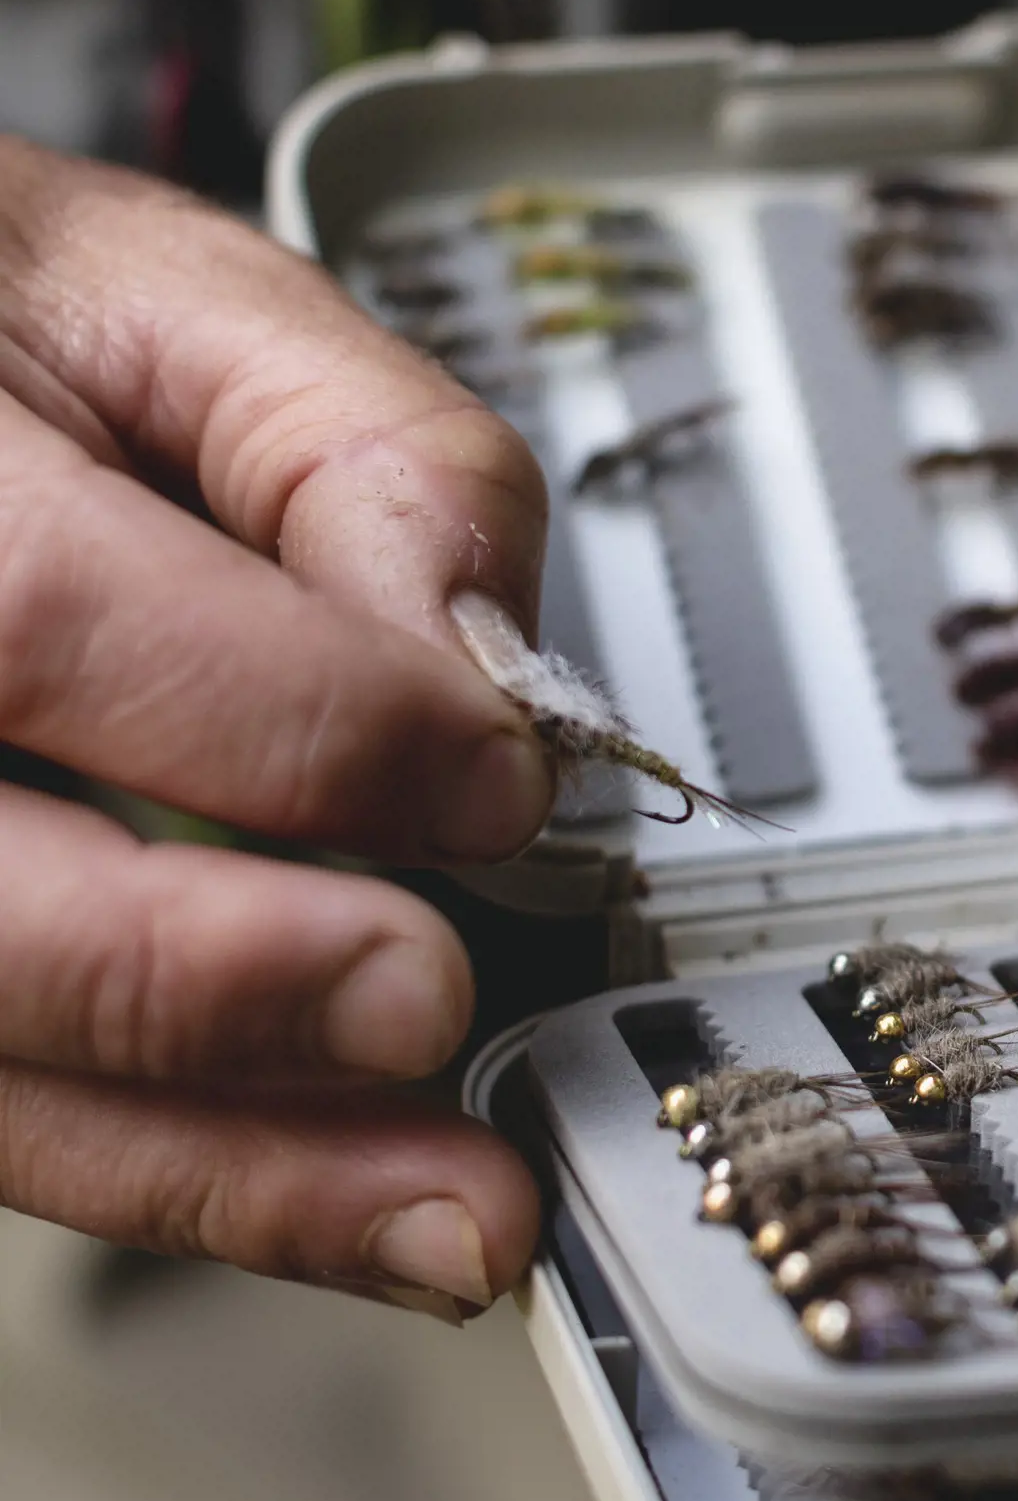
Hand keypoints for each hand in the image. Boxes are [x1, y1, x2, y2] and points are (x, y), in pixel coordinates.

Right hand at [0, 135, 555, 1313]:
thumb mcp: (160, 296)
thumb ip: (352, 446)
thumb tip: (482, 669)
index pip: (45, 616)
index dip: (291, 724)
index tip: (489, 779)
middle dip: (219, 984)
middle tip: (428, 1002)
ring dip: (217, 1165)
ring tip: (438, 1204)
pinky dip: (168, 1171)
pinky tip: (323, 1191)